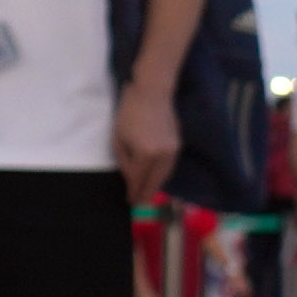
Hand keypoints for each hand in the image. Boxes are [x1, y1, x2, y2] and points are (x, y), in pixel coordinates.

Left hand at [113, 78, 180, 201]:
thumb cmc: (129, 112)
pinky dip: (163, 175)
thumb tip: (130, 175)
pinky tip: (157, 178)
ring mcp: (173, 151)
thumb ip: (124, 159)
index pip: (138, 178)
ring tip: (148, 194)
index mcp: (146, 153)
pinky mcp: (178, 145)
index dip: (133, 190)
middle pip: (155, 181)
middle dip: (146, 193)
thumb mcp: (118, 137)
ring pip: (165, 175)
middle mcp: (163, 155)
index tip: (129, 201)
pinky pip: (170, 166)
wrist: (152, 93)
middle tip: (139, 203)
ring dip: (156, 185)